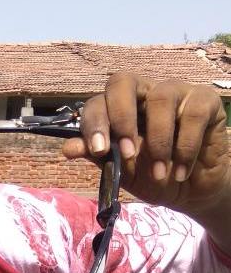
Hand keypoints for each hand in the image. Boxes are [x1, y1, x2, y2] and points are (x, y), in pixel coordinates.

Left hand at [62, 72, 230, 218]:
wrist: (189, 191)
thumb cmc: (150, 175)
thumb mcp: (119, 170)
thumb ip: (97, 156)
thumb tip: (67, 149)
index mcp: (117, 108)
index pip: (98, 102)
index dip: (95, 123)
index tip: (100, 150)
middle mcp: (143, 93)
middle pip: (123, 82)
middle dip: (120, 117)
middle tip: (126, 152)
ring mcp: (175, 92)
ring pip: (160, 98)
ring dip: (158, 142)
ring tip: (158, 173)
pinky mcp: (204, 101)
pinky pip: (192, 114)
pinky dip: (185, 147)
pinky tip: (180, 171)